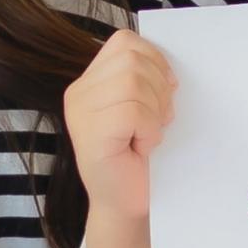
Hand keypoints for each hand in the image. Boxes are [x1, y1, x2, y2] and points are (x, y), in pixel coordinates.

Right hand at [63, 29, 174, 223]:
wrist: (122, 204)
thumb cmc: (133, 158)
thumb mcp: (138, 109)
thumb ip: (142, 82)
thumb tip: (168, 70)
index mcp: (88, 83)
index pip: (124, 42)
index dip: (154, 59)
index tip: (166, 88)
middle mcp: (78, 93)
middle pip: (132, 59)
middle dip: (158, 87)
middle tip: (158, 118)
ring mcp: (81, 112)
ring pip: (133, 83)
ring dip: (154, 112)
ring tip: (147, 135)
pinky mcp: (92, 132)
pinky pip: (134, 111)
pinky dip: (149, 130)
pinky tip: (140, 148)